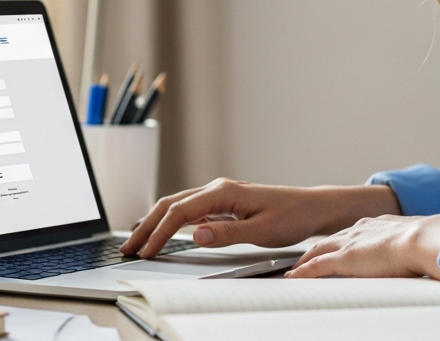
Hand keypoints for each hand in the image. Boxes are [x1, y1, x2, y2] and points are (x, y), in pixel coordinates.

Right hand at [121, 179, 401, 258]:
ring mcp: (219, 194)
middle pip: (170, 204)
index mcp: (223, 192)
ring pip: (176, 205)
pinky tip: (162, 231)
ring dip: (154, 222)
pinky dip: (169, 220)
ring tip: (137, 241)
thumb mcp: (261, 231)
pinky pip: (188, 209)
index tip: (145, 251)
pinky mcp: (224, 203)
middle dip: (146, 226)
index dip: (158, 233)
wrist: (312, 208)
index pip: (179, 212)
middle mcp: (217, 189)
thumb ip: (226, 233)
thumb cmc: (291, 217)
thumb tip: (195, 234)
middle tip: (128, 248)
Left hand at [285, 213, 439, 280]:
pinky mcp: (344, 259)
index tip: (336, 247)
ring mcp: (350, 243)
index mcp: (378, 225)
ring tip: (295, 268)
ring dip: (305, 259)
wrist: (423, 239)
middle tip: (305, 256)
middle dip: (317, 248)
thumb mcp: (417, 243)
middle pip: (331, 239)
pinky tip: (293, 277)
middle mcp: (360, 230)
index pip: (352, 233)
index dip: (342, 241)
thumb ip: (412, 249)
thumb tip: (424, 258)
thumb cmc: (427, 243)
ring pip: (318, 250)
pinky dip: (303, 272)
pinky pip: (316, 266)